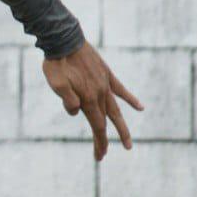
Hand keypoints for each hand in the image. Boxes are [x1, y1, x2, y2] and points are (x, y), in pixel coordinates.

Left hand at [42, 41, 143, 160]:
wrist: (64, 39)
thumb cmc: (57, 64)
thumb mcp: (56, 85)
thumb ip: (68, 100)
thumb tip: (76, 112)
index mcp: (89, 98)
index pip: (97, 126)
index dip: (99, 142)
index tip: (99, 156)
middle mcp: (100, 93)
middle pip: (105, 122)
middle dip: (104, 140)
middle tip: (103, 155)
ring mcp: (105, 84)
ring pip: (115, 109)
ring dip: (121, 127)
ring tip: (128, 143)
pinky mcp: (106, 74)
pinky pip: (120, 89)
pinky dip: (130, 99)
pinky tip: (141, 107)